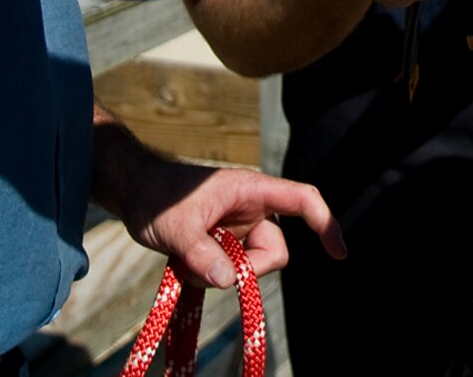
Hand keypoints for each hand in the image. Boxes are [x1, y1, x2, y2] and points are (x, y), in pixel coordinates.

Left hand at [120, 158, 346, 288]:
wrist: (134, 194)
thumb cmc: (157, 198)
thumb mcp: (175, 227)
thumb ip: (201, 254)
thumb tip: (230, 282)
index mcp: (251, 189)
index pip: (302, 199)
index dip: (325, 223)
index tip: (338, 253)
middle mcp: (252, 209)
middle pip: (274, 251)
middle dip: (247, 270)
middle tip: (207, 270)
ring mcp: (240, 229)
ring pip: (251, 266)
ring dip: (222, 274)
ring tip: (186, 262)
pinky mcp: (225, 245)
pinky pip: (232, 271)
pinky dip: (212, 275)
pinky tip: (186, 265)